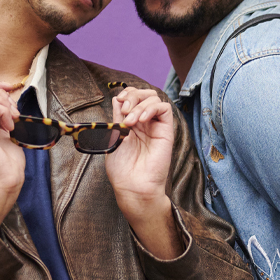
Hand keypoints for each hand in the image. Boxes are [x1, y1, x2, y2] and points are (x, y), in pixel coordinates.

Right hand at [0, 81, 24, 230]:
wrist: (4, 181)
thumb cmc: (6, 162)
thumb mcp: (5, 131)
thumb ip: (2, 115)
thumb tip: (9, 98)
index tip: (11, 89)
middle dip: (1, 94)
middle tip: (14, 112)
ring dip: (3, 102)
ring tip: (12, 119)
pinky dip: (3, 111)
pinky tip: (9, 126)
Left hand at [105, 87, 182, 258]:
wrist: (133, 185)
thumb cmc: (122, 168)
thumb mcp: (114, 137)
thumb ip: (117, 118)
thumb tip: (117, 98)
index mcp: (131, 123)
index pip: (131, 97)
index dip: (125, 94)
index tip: (118, 102)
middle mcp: (144, 122)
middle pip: (144, 93)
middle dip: (132, 95)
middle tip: (124, 110)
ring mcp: (155, 125)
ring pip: (153, 98)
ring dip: (139, 105)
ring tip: (131, 121)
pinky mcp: (166, 131)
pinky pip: (164, 108)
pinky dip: (151, 108)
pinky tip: (142, 120)